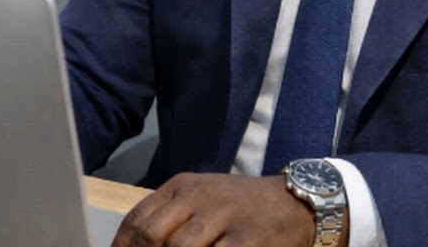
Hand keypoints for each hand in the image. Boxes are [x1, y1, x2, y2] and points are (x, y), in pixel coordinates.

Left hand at [111, 172, 318, 246]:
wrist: (293, 202)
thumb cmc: (239, 207)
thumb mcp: (201, 199)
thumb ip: (169, 220)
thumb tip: (134, 246)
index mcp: (182, 186)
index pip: (136, 220)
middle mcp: (199, 197)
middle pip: (151, 236)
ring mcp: (224, 217)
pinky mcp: (247, 240)